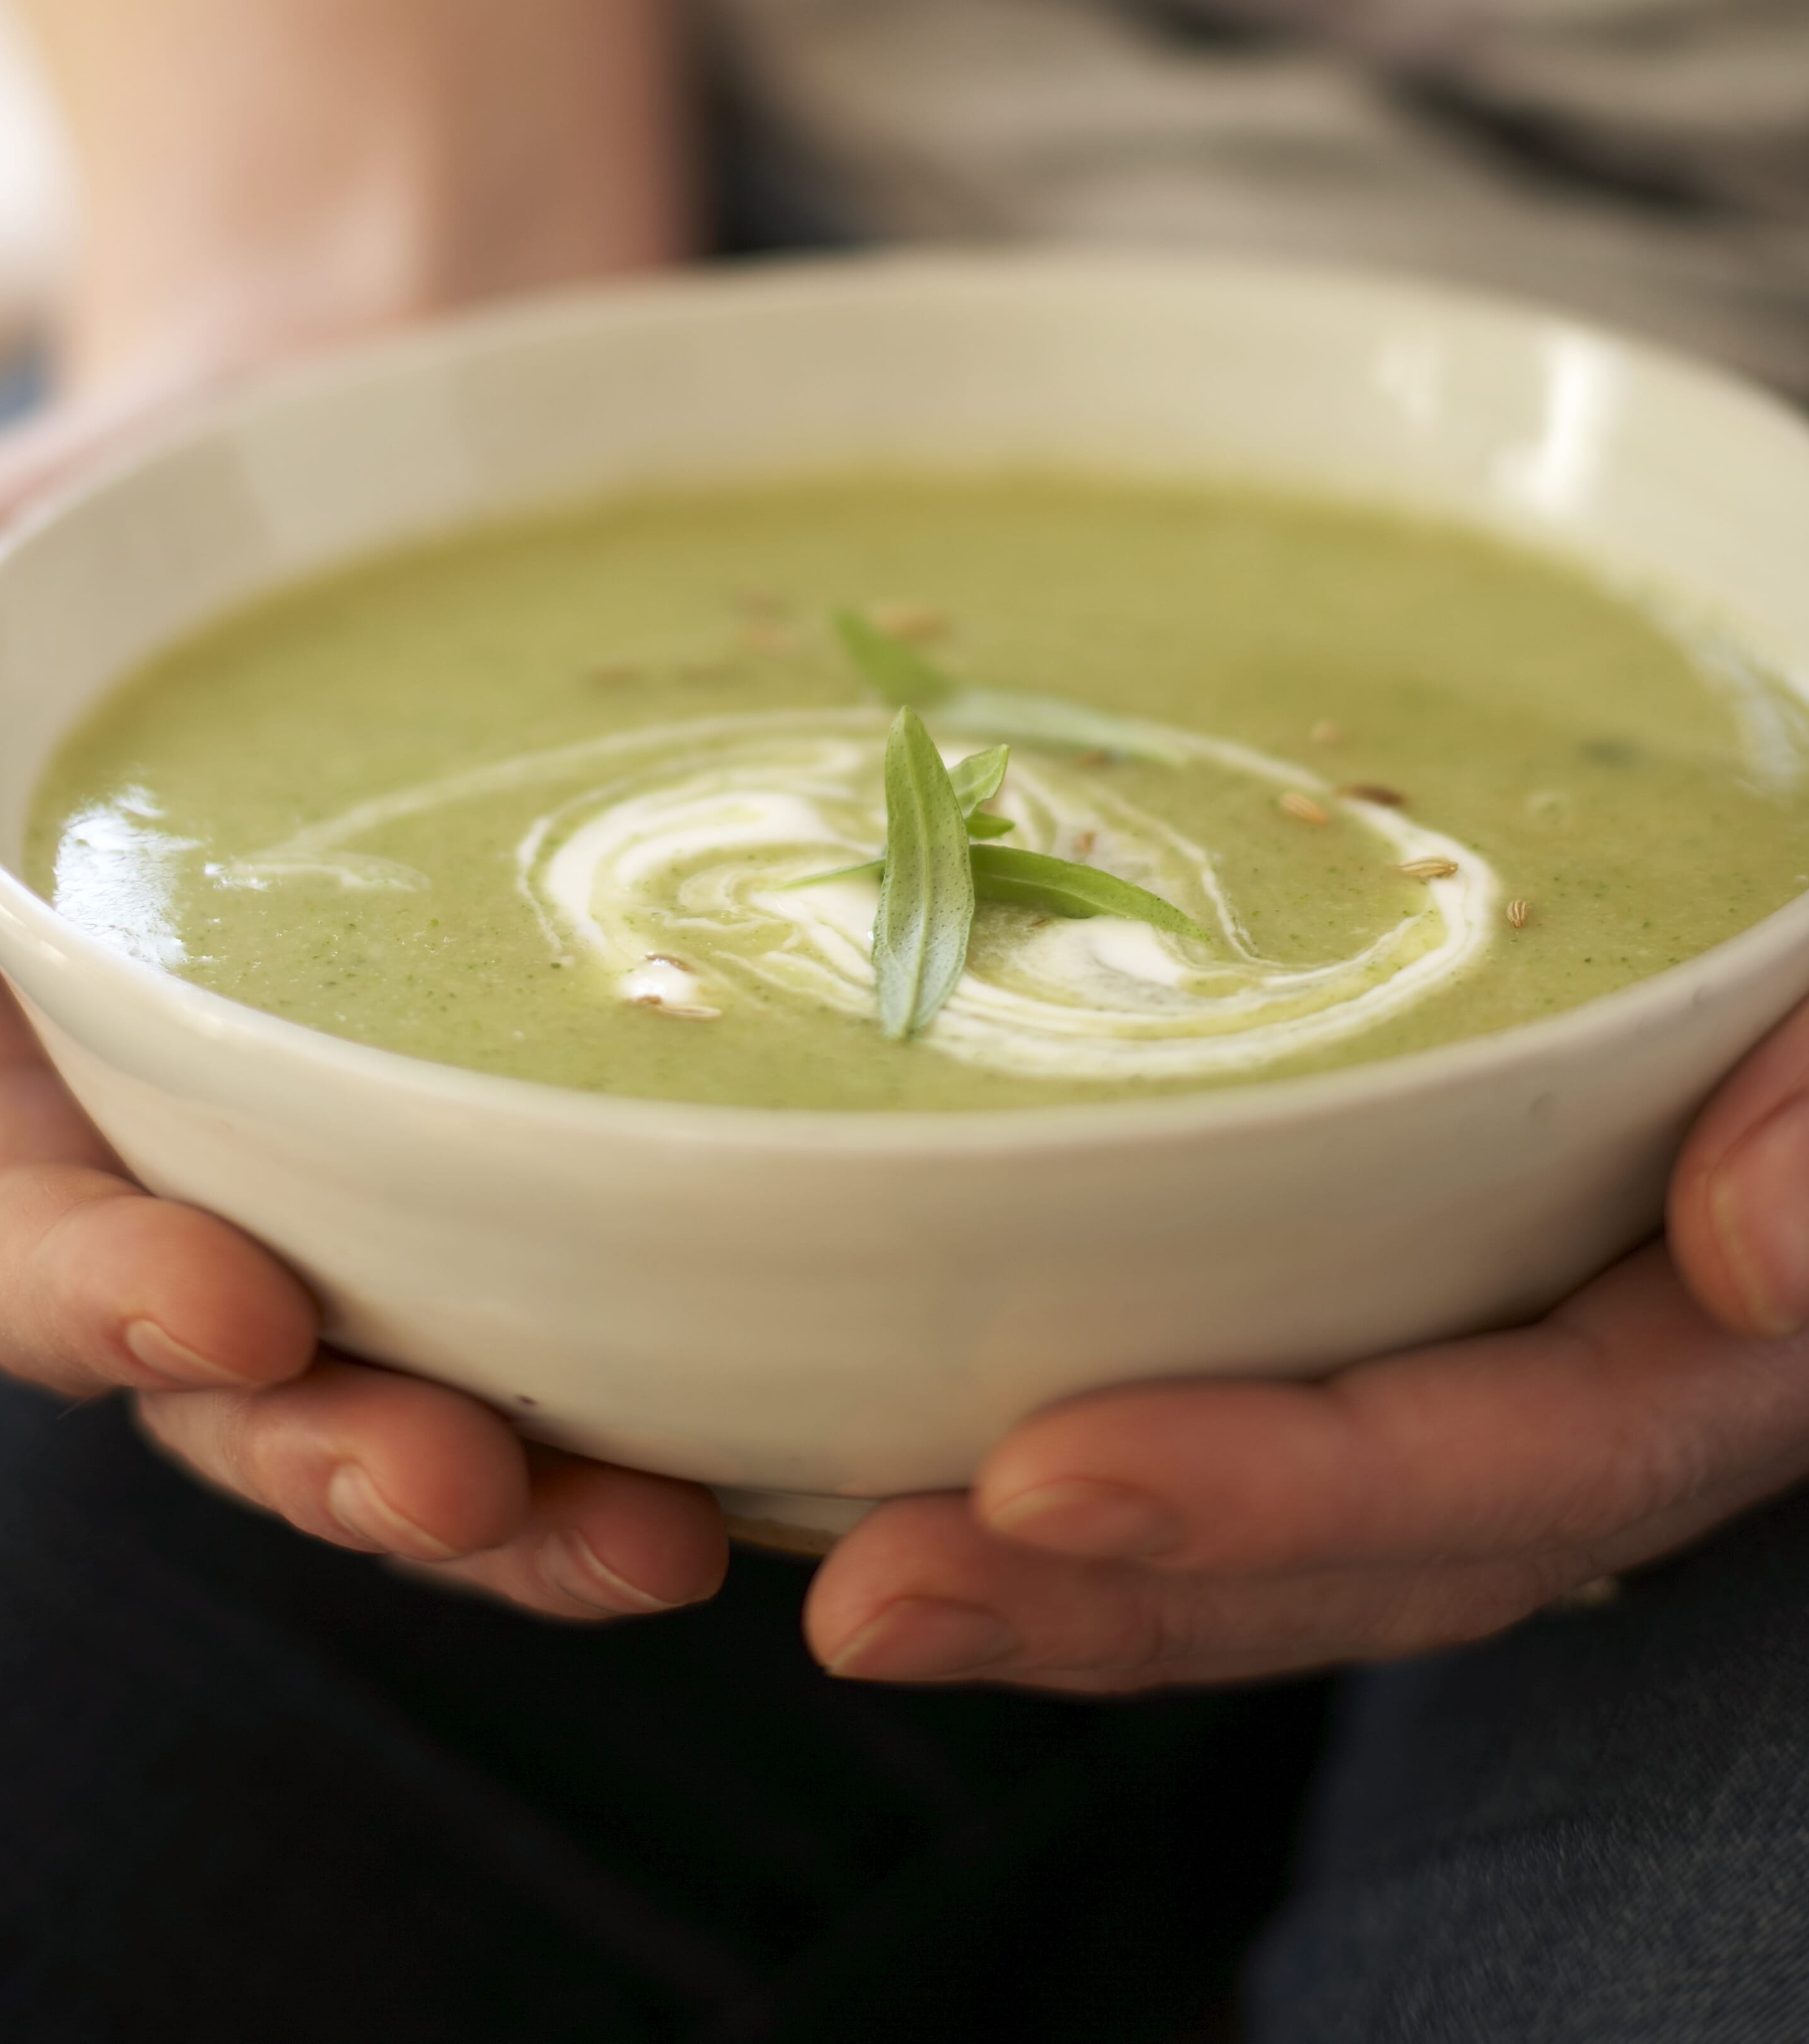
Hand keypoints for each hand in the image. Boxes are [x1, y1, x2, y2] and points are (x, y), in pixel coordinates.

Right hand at [0, 411, 726, 1621]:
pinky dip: (681, 1372)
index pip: (38, 1253)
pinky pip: (607, 1278)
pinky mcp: (551, 1119)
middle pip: (255, 1391)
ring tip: (667, 1532)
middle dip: (354, 1464)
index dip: (118, 1313)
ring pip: (442, 1382)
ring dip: (536, 1500)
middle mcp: (203, 1163)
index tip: (241, 1313)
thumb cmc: (86, 540)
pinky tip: (788, 1429)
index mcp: (23, 1084)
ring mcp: (386, 1160)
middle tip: (483, 1486)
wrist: (330, 455)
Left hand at [804, 1002, 1808, 1690]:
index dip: (1276, 1491)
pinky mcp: (1388, 1335)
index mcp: (1697, 1356)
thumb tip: (1751, 1257)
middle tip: (864, 1593)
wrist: (1776, 959)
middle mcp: (1583, 1421)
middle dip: (1110, 1596)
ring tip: (842, 1582)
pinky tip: (885, 1467)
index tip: (1044, 1475)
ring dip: (1059, 1584)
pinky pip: (1237, 1435)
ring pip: (1271, 1544)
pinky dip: (1078, 1488)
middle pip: (1344, 1563)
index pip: (1494, 1465)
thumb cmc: (1792, 978)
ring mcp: (1478, 1392)